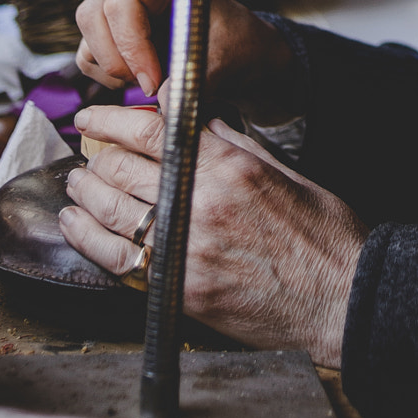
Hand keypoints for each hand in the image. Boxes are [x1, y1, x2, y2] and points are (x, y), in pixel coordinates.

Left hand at [58, 101, 366, 367]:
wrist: (342, 297)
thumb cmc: (324, 235)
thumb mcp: (282, 171)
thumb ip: (232, 145)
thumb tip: (195, 122)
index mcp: (229, 167)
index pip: (151, 132)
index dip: (110, 122)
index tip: (91, 120)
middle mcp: (201, 202)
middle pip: (122, 170)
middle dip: (95, 159)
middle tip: (83, 156)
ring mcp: (187, 248)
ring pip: (112, 212)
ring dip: (85, 195)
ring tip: (75, 187)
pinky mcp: (181, 290)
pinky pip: (119, 260)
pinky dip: (90, 240)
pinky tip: (78, 227)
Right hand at [74, 0, 291, 106]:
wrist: (236, 48)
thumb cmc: (235, 43)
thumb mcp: (225, 60)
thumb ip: (195, 78)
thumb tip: (163, 102)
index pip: (122, 3)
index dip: (132, 47)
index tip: (154, 82)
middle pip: (94, 16)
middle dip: (118, 62)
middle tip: (151, 87)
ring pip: (89, 38)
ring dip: (114, 70)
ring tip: (154, 81)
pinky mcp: (107, 25)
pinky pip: (87, 55)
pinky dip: (107, 76)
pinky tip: (141, 79)